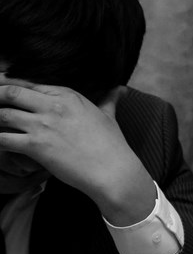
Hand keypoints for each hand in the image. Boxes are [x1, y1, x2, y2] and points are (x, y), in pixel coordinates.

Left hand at [0, 80, 155, 224]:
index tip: (2, 87)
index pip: (30, 83)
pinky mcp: (35, 146)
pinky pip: (3, 139)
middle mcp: (53, 106)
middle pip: (10, 92)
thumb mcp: (109, 116)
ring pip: (3, 114)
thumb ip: (109, 100)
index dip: (10, 83)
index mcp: (68, 95)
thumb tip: (120, 89)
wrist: (112, 170)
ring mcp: (43, 125)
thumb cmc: (112, 145)